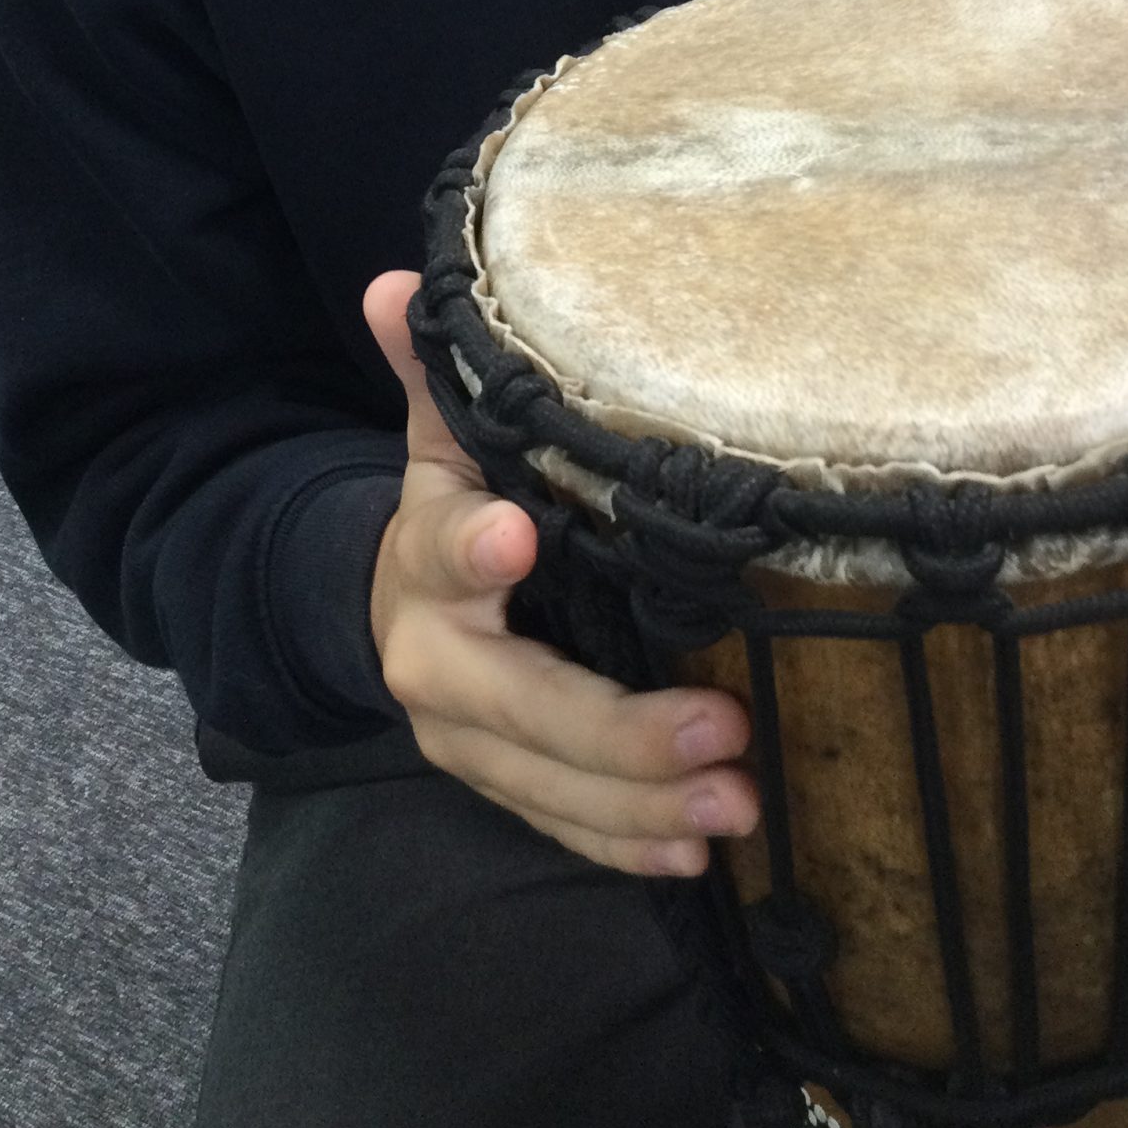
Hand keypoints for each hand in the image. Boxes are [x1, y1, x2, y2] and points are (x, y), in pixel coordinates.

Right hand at [363, 269, 757, 877]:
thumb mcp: (441, 437)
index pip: (440, 550)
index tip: (517, 533)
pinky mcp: (500, 783)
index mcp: (421, 557)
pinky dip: (623, 844)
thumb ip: (434, 367)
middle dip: (617, 728)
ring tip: (737, 800)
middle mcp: (432, 659)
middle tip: (722, 727)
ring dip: (642, 802)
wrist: (390, 607)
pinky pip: (556, 825)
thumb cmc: (452, 507)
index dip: (471, 546)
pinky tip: (696, 849)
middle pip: (517, 704)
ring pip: (547, 783)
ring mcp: (465, 738)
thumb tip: (402, 278)